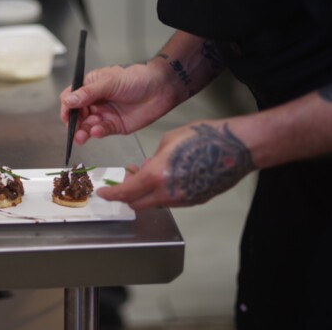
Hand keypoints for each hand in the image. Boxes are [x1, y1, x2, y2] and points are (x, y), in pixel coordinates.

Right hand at [60, 63, 173, 144]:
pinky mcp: (114, 126)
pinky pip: (100, 131)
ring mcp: (103, 114)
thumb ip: (88, 93)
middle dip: (74, 123)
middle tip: (74, 130)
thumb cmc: (136, 78)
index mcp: (90, 86)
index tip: (67, 115)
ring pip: (86, 126)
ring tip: (82, 136)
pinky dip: (97, 133)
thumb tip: (68, 101)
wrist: (160, 88)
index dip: (67, 107)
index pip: (71, 98)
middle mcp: (95, 101)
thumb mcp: (109, 82)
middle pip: (76, 115)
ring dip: (82, 132)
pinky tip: (97, 131)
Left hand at [97, 121, 254, 208]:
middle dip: (126, 194)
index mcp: (157, 176)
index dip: (111, 194)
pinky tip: (166, 177)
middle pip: (137, 203)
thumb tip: (145, 169)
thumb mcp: (168, 141)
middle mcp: (168, 193)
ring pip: (154, 203)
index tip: (103, 193)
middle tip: (126, 179)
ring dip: (145, 193)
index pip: (126, 193)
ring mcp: (183, 199)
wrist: (238, 147)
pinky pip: (170, 201)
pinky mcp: (195, 200)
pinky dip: (161, 193)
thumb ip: (152, 159)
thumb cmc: (206, 137)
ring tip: (148, 173)